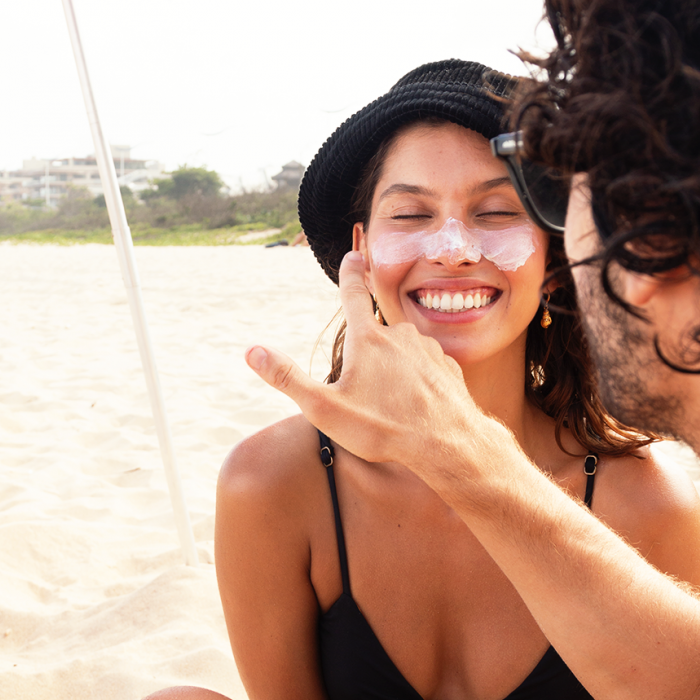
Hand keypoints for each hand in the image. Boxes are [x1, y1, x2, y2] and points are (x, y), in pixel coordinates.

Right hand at [246, 252, 485, 470]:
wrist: (446, 444)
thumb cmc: (382, 428)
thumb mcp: (324, 408)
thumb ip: (286, 378)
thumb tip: (252, 351)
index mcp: (367, 338)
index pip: (354, 294)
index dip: (350, 273)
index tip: (353, 255)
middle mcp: (399, 334)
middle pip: (376, 336)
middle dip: (368, 359)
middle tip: (368, 399)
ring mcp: (427, 349)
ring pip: (402, 353)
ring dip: (394, 372)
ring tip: (392, 408)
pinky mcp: (447, 366)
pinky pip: (424, 369)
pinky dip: (417, 383)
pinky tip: (415, 407)